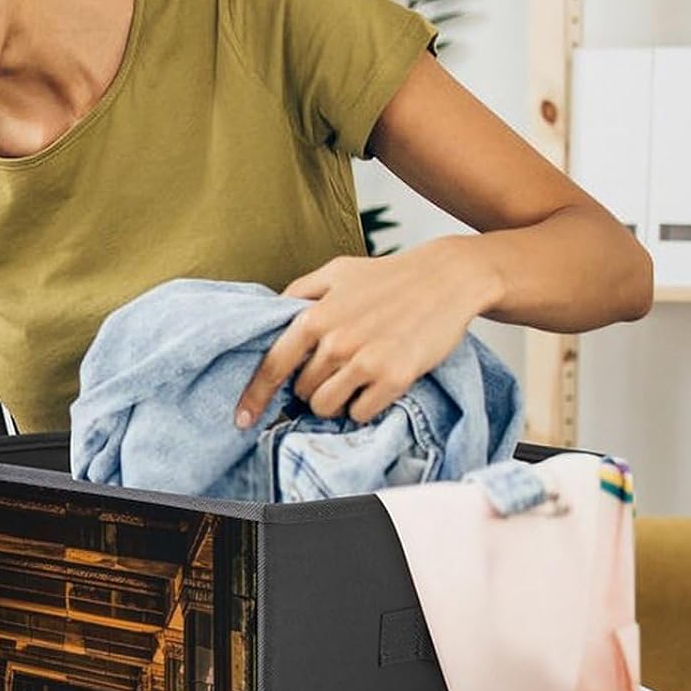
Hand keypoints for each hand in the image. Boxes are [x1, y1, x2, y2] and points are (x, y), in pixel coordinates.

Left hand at [234, 237, 505, 428]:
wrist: (447, 278)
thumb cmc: (390, 277)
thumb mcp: (337, 271)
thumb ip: (300, 292)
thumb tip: (271, 317)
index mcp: (315, 315)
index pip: (273, 366)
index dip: (255, 396)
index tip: (242, 419)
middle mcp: (335, 340)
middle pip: (302, 393)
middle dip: (313, 388)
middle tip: (338, 371)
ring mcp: (364, 361)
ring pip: (327, 408)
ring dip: (337, 401)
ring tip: (356, 379)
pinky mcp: (393, 378)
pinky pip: (359, 413)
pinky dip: (364, 406)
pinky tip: (377, 384)